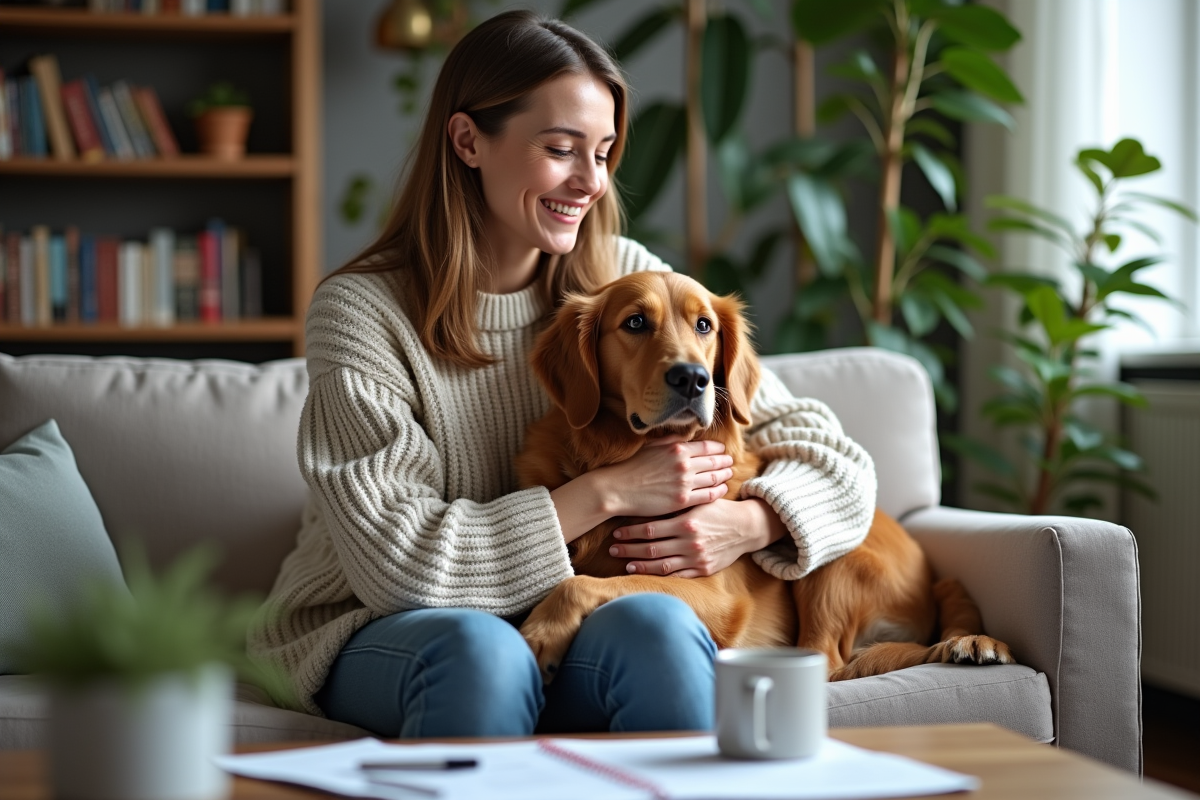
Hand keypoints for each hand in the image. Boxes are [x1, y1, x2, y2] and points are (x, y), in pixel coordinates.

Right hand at [595, 438, 733, 517]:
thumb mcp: (652, 446)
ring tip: (729, 474)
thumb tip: (688, 437)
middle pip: (715, 462)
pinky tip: (722, 489)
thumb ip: (672, 441)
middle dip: (726, 461)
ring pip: (715, 478)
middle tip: (732, 462)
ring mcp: (684, 483)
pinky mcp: (682, 500)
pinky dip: (719, 491)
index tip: (723, 451)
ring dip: (725, 475)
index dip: (719, 449)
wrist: (617, 489)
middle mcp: (684, 464)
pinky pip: (708, 495)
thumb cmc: (632, 467)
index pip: (707, 447)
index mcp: (677, 448)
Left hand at [608, 498, 785, 578]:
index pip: (650, 529)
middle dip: (629, 550)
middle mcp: (689, 542)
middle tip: (613, 549)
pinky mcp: (703, 569)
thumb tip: (647, 502)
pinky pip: (678, 575)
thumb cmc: (719, 510)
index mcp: (686, 523)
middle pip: (651, 549)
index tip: (617, 533)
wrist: (746, 527)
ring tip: (626, 564)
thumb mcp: (698, 502)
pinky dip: (661, 575)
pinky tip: (648, 574)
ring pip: (661, 565)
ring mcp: (696, 558)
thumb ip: (676, 504)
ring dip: (641, 565)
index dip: (630, 532)